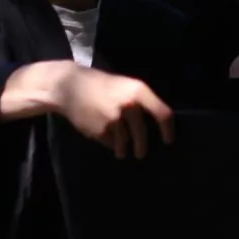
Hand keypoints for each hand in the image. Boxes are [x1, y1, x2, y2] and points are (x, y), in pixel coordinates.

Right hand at [52, 65, 176, 158]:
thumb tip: (154, 124)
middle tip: (141, 153)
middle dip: (142, 147)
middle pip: (142, 134)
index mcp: (139, 91)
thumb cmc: (101, 85)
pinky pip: (110, 143)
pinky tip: (102, 135)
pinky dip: (109, 143)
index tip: (168, 140)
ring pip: (124, 142)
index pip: (163, 113)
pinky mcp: (100, 131)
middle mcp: (129, 105)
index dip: (168, 130)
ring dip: (123, 149)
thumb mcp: (125, 86)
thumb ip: (140, 102)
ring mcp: (114, 119)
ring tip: (122, 152)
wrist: (70, 86)